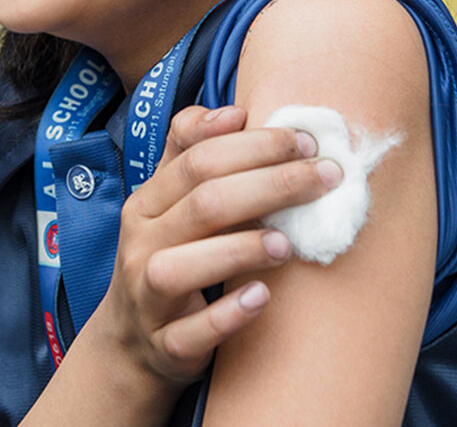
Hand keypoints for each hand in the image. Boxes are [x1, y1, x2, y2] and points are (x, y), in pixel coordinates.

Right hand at [93, 104, 342, 389]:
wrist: (131, 343)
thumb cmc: (168, 254)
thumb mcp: (168, 201)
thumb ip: (192, 151)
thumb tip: (235, 111)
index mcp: (147, 201)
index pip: (197, 159)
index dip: (253, 145)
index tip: (304, 141)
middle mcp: (141, 243)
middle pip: (204, 203)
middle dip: (271, 184)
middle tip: (325, 177)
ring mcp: (148, 297)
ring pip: (184, 266)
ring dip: (243, 249)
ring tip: (289, 242)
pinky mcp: (165, 345)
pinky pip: (192, 332)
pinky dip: (228, 315)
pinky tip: (263, 297)